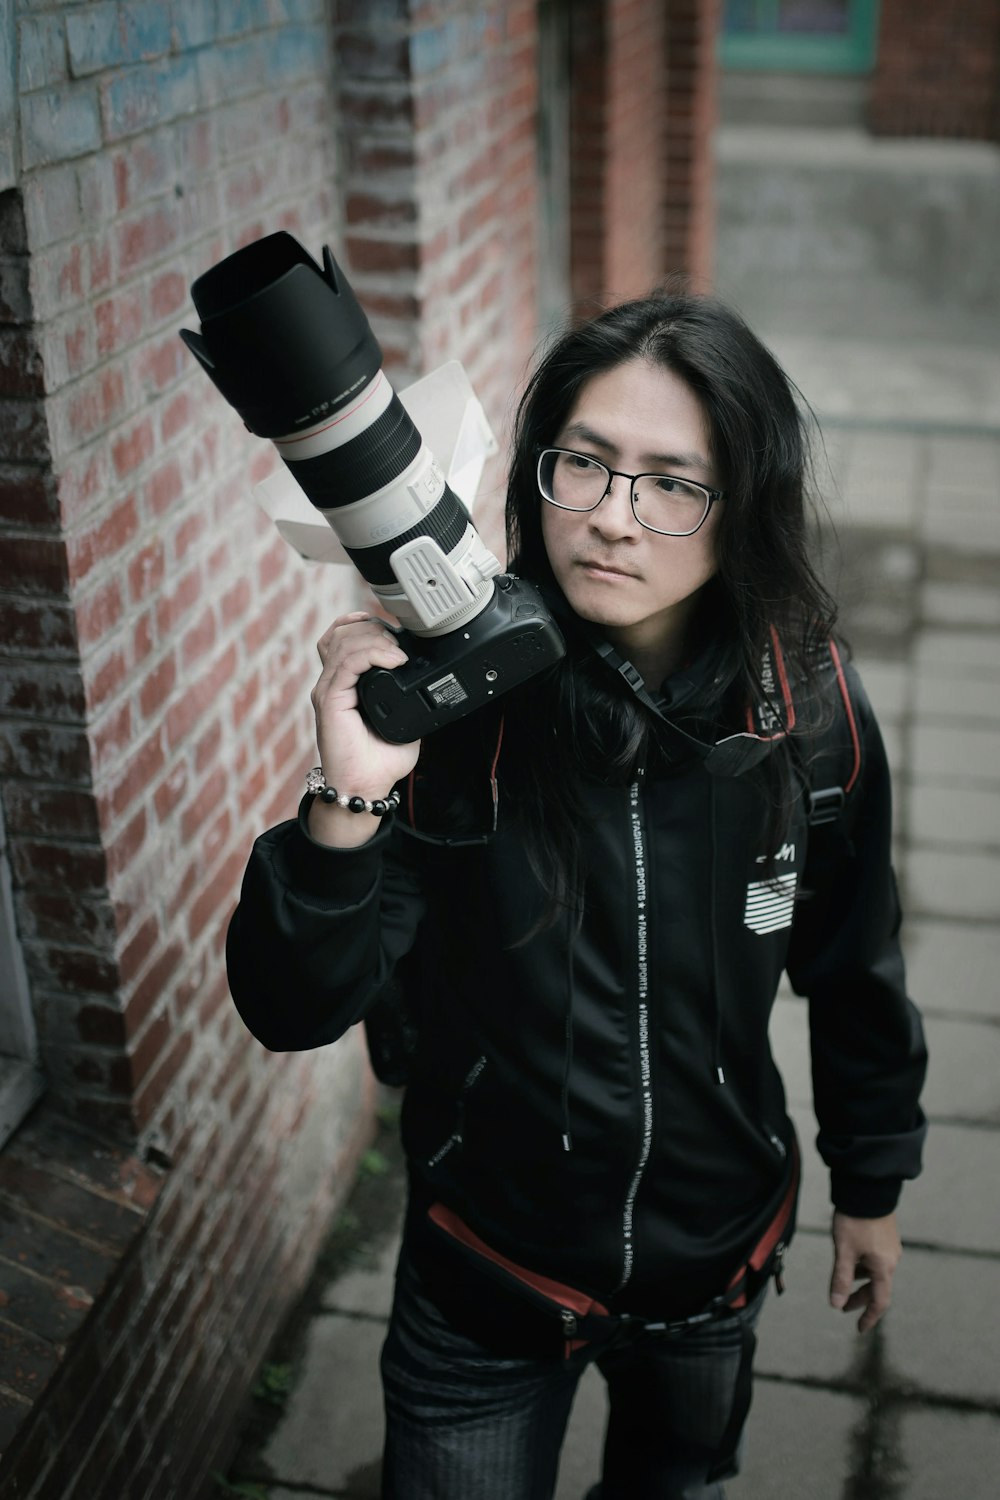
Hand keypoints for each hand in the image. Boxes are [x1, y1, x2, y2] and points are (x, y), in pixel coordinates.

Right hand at [308, 612, 420, 847]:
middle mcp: (332, 683)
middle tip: (399, 641)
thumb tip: (430, 681)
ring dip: (375, 638)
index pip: (344, 638)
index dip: (367, 626)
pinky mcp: (329, 700)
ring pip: (344, 642)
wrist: (365, 787)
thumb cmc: (379, 761)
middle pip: (342, 633)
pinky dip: (373, 654)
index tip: (395, 631)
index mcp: (344, 684)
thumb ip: (408, 697)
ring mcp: (328, 690)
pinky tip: (394, 660)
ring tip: (398, 651)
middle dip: (374, 627)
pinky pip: (348, 663)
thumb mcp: (402, 720)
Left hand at [829, 1210, 900, 1333]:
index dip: (869, 1317)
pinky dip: (864, 1268)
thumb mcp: (844, 1251)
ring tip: (843, 1282)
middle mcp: (891, 1260)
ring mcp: (890, 1248)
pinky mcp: (886, 1236)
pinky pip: (876, 1260)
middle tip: (842, 1306)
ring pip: (876, 1273)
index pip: (879, 1302)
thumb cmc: (855, 1220)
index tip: (859, 1328)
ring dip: (861, 1282)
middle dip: (860, 1299)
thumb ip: (841, 1279)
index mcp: (884, 1267)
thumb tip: (836, 1304)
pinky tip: (850, 1261)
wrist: (868, 1188)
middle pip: (877, 1288)